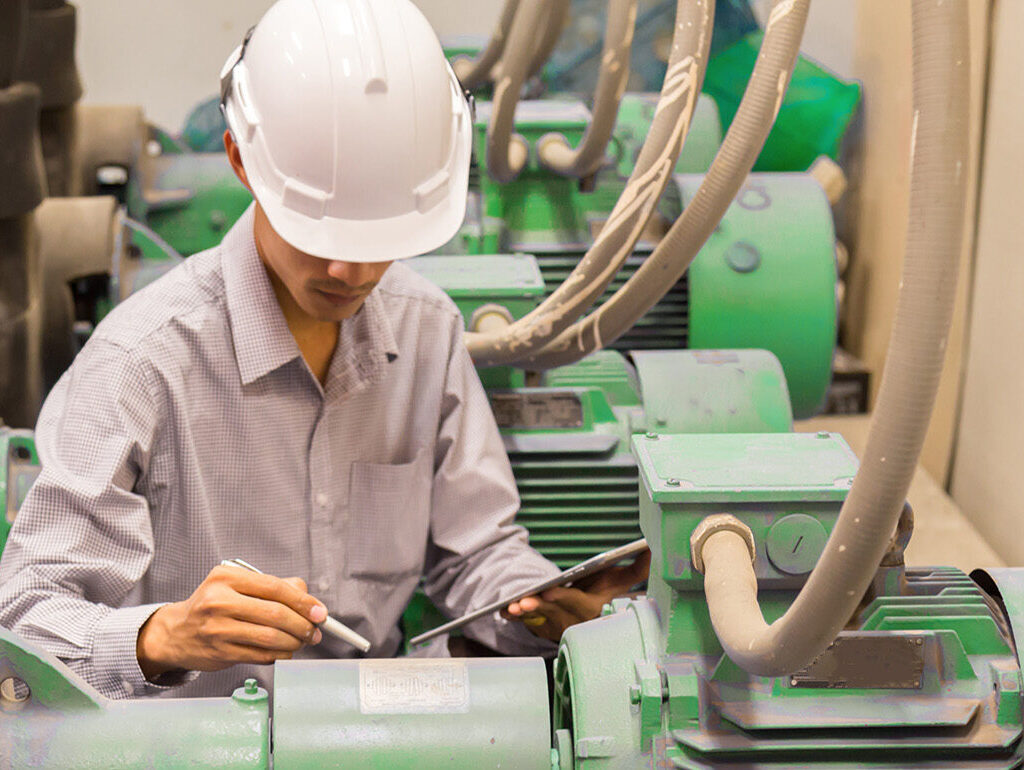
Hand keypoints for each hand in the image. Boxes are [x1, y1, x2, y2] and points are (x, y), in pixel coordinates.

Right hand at [136, 565, 327, 679]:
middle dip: (302, 625)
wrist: (176, 633)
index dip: (302, 600)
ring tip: (302, 642)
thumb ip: (272, 587)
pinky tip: (284, 651)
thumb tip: (307, 597)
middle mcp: (219, 601)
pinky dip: (279, 654)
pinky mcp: (219, 652)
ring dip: (293, 642)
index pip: (274, 587)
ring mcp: (217, 628)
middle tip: (315, 631)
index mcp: (226, 578)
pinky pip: (259, 655)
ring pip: (269, 637)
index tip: (319, 611)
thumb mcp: (236, 585)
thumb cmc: (213, 606)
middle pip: (274, 614)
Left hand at [501, 548, 650, 641]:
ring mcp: (556, 627)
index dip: (563, 598)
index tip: (549, 591)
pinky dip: (515, 616)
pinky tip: (504, 610)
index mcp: (592, 609)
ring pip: (538, 620)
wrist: (586, 614)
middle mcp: (573, 621)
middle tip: (524, 601)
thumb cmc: (601, 592)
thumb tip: (652, 548)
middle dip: (539, 607)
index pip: (577, 604)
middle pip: (553, 613)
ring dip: (525, 614)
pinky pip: (526, 623)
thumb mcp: (617, 581)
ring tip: (513, 605)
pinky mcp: (541, 628)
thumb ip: (636, 569)